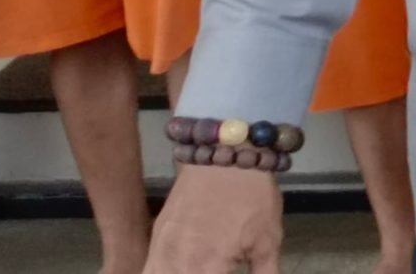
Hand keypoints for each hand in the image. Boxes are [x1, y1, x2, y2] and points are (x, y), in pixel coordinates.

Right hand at [145, 163, 283, 271]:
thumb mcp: (268, 240)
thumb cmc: (253, 197)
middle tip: (213, 272)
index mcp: (207, 268)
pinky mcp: (155, 239)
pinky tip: (176, 272)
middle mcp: (177, 265)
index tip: (226, 273)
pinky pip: (147, 271)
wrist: (227, 155)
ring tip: (199, 271)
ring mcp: (161, 251)